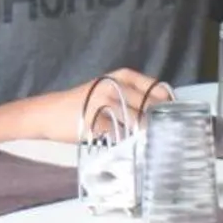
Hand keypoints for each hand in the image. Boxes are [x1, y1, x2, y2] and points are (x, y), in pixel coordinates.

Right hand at [56, 68, 171, 138]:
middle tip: (164, 136)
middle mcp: (115, 86)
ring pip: (137, 122)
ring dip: (145, 134)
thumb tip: (163, 111)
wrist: (49, 113)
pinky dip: (128, 142)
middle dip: (158, 122)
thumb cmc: (83, 102)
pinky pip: (121, 135)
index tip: (173, 118)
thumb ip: (133, 96)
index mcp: (121, 76)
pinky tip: (129, 146)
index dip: (168, 105)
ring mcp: (105, 103)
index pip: (156, 89)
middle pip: (149, 107)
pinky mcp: (97, 122)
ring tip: (148, 143)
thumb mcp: (108, 89)